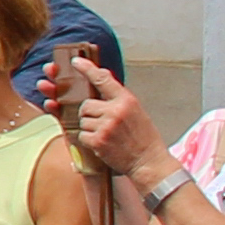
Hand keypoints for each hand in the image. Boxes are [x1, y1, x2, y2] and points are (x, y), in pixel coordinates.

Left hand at [44, 51, 155, 180]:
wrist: (149, 162)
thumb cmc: (143, 137)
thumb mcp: (136, 110)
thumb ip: (117, 96)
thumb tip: (102, 74)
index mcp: (126, 100)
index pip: (103, 79)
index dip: (87, 69)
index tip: (75, 62)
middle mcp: (115, 110)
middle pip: (85, 105)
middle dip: (89, 114)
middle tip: (104, 124)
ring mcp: (106, 125)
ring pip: (82, 120)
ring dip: (89, 128)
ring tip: (107, 135)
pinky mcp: (98, 140)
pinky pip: (81, 135)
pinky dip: (88, 140)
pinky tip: (103, 144)